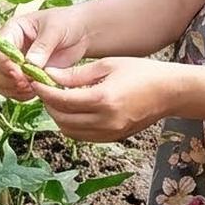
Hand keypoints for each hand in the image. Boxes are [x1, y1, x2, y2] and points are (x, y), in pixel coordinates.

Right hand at [0, 8, 89, 100]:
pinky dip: (20, 95)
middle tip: (25, 84)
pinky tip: (36, 91)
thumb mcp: (56, 29)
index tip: (20, 73)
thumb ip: (42, 45)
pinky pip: (11, 91)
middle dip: (4, 80)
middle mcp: (7, 48)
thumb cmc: (67, 23)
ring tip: (33, 88)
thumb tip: (29, 64)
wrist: (80, 34)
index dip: (4, 64)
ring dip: (11, 90)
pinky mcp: (22, 77)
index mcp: (11, 30)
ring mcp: (13, 64)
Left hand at [32, 58, 185, 142]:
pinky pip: (82, 135)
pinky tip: (74, 109)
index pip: (61, 100)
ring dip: (58, 116)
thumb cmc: (142, 72)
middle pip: (61, 118)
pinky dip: (72, 124)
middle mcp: (105, 121)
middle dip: (48, 103)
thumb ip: (76, 74)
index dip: (44, 91)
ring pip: (69, 131)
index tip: (34, 81)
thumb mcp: (107, 65)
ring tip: (59, 98)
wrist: (170, 92)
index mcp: (103, 99)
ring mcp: (109, 133)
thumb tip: (48, 75)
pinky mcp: (113, 138)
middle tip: (45, 88)